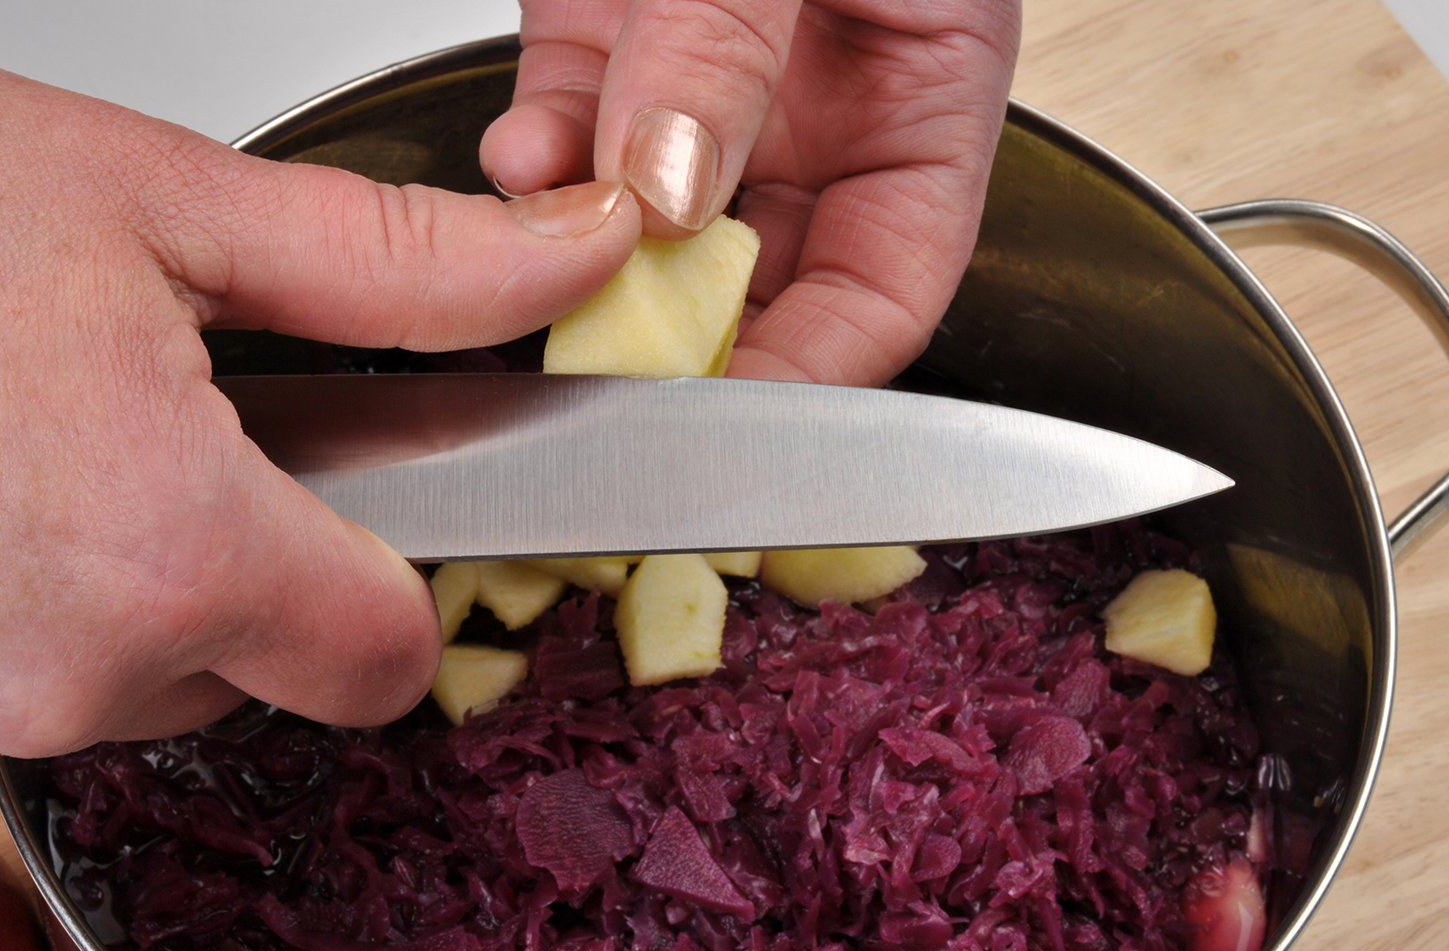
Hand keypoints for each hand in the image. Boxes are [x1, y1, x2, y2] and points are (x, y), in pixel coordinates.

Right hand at [0, 68, 640, 756]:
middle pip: (281, 663)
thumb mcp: (166, 205)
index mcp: (163, 548)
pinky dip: (69, 582)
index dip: (404, 575)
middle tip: (189, 418)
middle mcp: (66, 660)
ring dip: (158, 564)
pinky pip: (60, 659)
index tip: (383, 497)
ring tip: (77, 430)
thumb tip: (566, 256)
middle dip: (272, 557)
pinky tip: (24, 474)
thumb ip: (399, 266)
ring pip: (167, 667)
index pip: (387, 657)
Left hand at [481, 0, 1019, 385]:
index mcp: (926, 85)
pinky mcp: (609, 35)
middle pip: (769, 282)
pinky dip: (537, 165)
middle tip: (618, 369)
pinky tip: (522, 165)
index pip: (893, 284)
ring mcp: (710, 78)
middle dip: (689, 334)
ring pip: (657, 224)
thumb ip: (734, 39)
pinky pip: (574, 137)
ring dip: (598, 257)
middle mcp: (821, 102)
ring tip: (560, 264)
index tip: (732, 414)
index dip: (820, 372)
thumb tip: (675, 181)